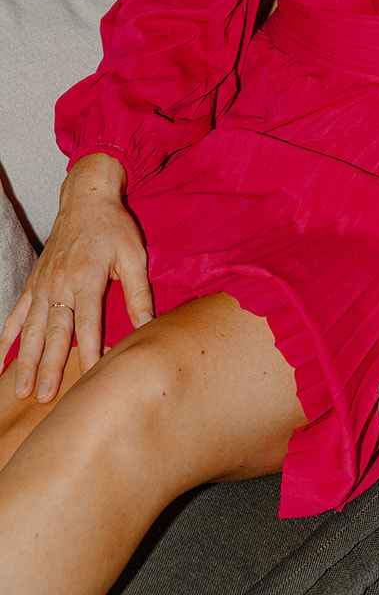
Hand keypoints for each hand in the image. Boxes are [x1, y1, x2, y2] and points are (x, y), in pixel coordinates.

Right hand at [0, 154, 152, 401]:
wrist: (86, 198)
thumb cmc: (114, 228)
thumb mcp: (135, 255)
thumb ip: (139, 294)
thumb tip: (148, 326)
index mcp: (88, 277)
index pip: (89, 322)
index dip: (89, 351)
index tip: (90, 378)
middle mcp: (61, 283)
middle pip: (55, 332)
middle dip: (49, 366)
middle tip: (44, 397)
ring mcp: (43, 284)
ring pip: (31, 329)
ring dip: (25, 360)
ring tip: (21, 390)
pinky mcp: (34, 283)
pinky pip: (17, 314)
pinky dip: (7, 337)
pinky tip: (0, 359)